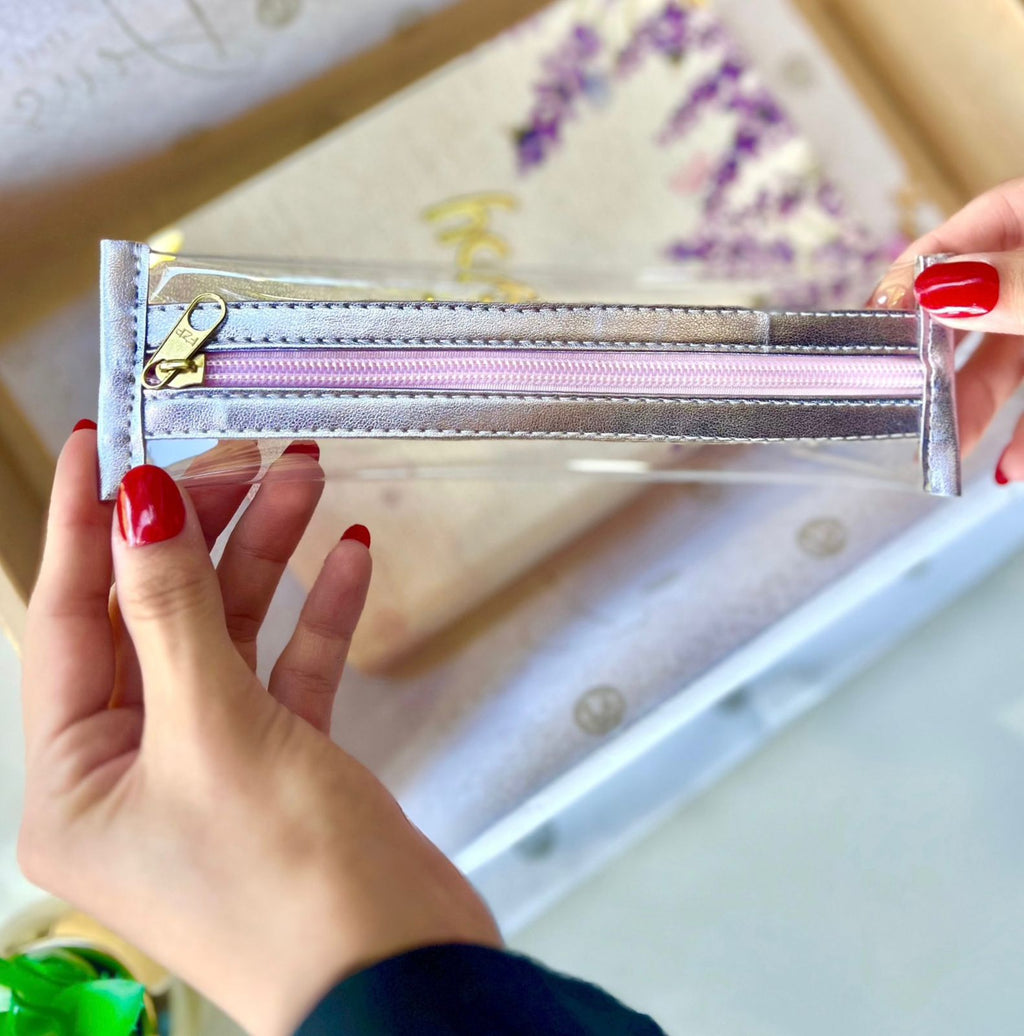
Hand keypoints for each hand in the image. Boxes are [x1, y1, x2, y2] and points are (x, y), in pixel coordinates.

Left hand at [18, 431, 500, 1035]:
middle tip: (248, 457)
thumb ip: (173, 610)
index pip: (68, 620)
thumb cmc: (287, 880)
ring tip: (307, 479)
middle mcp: (133, 769)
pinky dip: (317, 614)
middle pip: (158, 617)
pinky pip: (289, 671)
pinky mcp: (284, 764)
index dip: (86, 523)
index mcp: (77, 777)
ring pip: (230, 634)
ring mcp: (213, 765)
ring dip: (268, 557)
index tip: (106, 440)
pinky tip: (350, 558)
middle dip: (204, 531)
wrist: (400, 974)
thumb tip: (140, 502)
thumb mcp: (214, 729)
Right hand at [870, 176, 1023, 480]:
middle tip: (898, 402)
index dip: (910, 280)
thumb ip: (1012, 283)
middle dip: (935, 366)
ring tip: (948, 452)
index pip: (957, 237)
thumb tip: (929, 286)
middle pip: (971, 315)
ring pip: (1007, 364)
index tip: (874, 320)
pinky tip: (1010, 466)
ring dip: (976, 411)